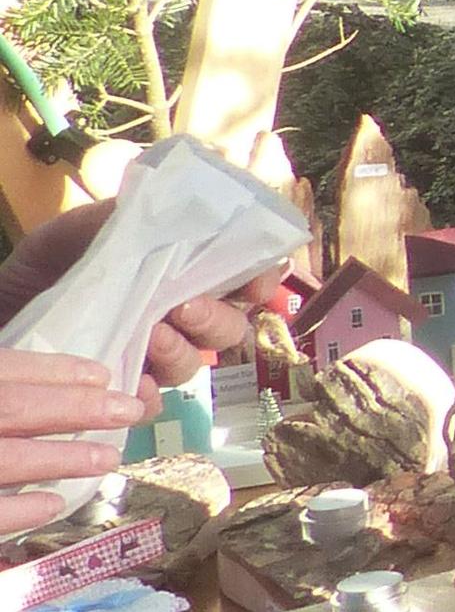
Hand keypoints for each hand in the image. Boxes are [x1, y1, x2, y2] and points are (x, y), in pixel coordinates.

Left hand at [0, 201, 262, 384]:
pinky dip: (148, 395)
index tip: (255, 282)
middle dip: (217, 318)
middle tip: (182, 307)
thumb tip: (163, 207)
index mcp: (175, 273)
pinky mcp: (120, 394)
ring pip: (194, 364)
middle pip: (229, 326)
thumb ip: (113, 222)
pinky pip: (153, 404)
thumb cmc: (35, 275)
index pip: (243, 275)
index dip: (261, 279)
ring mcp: (150, 356)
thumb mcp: (68, 236)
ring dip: (181, 352)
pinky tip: (132, 384)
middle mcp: (174, 315)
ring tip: (149, 337)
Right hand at [0, 348, 148, 536]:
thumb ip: (8, 390)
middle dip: (75, 408)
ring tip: (109, 458)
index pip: (5, 368)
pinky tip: (54, 506)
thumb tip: (59, 390)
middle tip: (128, 410)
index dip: (53, 370)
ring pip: (9, 458)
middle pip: (14, 408)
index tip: (101, 374)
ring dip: (62, 458)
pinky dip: (19, 510)